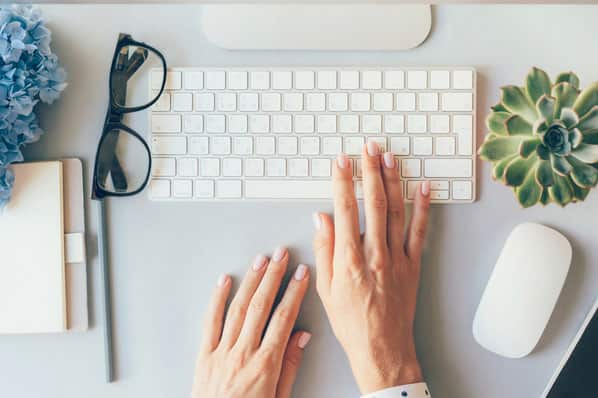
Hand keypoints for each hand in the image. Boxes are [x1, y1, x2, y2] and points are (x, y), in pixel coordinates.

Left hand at [192, 247, 310, 397]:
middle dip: (273, 276)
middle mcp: (242, 353)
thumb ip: (290, 365)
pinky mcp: (204, 356)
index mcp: (265, 365)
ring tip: (260, 260)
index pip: (283, 318)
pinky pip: (210, 321)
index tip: (301, 274)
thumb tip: (301, 335)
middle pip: (261, 305)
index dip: (294, 292)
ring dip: (250, 280)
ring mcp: (221, 353)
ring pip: (237, 308)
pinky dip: (217, 298)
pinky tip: (225, 281)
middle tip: (282, 255)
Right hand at [313, 142, 430, 393]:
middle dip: (370, 170)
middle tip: (369, 148)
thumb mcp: (325, 288)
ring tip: (390, 158)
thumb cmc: (351, 322)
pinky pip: (420, 232)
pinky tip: (424, 188)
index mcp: (348, 258)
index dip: (342, 181)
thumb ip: (324, 249)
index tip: (341, 161)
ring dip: (394, 181)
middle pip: (373, 203)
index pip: (344, 209)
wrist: (381, 348)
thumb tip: (321, 218)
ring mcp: (396, 258)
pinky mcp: (413, 265)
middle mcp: (374, 253)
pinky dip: (423, 208)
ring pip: (397, 211)